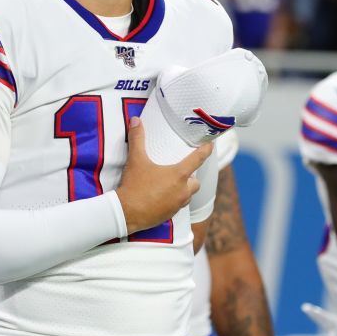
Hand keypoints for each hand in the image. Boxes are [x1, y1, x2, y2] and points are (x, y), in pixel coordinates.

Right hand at [116, 116, 212, 233]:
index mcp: (178, 175)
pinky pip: (177, 206)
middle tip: (181, 171)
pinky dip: (173, 201)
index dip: (206, 150)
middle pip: (195, 182)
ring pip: (187, 195)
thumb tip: (136, 120)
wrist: (125, 213)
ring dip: (183, 190)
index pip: (198, 159)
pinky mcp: (170, 215)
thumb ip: (137, 139)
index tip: (211, 145)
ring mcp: (177, 204)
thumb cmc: (134, 186)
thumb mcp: (136, 160)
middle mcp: (182, 190)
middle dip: (191, 177)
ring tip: (171, 184)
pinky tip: (162, 197)